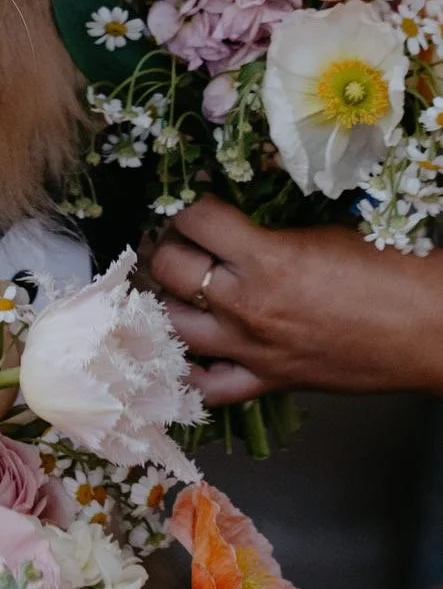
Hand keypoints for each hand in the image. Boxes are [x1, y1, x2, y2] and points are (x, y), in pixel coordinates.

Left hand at [142, 196, 442, 404]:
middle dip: (171, 243)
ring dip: (171, 297)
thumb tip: (230, 220)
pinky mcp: (267, 382)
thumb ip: (267, 230)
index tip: (198, 201)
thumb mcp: (320, 231)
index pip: (193, 218)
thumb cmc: (387, 268)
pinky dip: (189, 367)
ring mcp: (251, 350)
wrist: (429, 327)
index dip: (190, 203)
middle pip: (170, 267)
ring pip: (173, 324)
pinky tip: (190, 346)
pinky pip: (206, 387)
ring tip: (184, 282)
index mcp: (264, 259)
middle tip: (185, 237)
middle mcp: (246, 306)